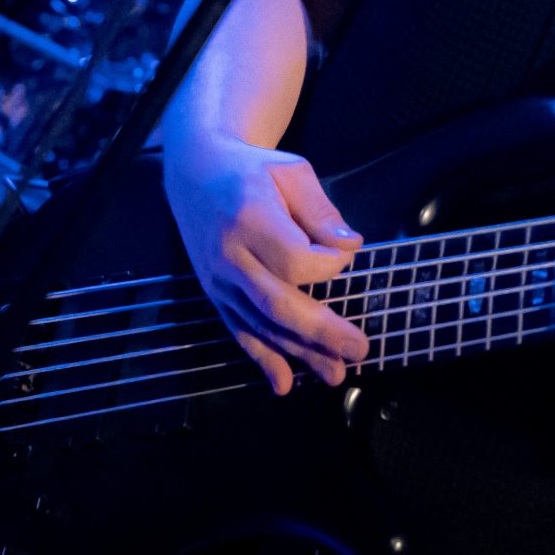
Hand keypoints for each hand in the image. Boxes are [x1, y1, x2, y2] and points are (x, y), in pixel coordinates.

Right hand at [162, 133, 366, 395]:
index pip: (295, 260)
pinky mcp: (215, 295)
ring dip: (299, 353)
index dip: (328, 265)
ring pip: (261, 324)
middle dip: (321, 331)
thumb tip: (350, 246)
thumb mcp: (291, 172)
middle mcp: (229, 255)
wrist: (195, 171)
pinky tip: (284, 384)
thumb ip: (320, 209)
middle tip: (359, 349)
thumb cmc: (252, 170)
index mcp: (249, 218)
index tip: (344, 254)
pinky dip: (262, 359)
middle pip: (278, 302)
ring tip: (336, 374)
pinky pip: (239, 330)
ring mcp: (218, 281)